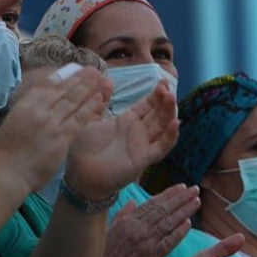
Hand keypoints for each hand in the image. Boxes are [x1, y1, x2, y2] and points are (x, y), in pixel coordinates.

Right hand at [0, 67, 107, 194]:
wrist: (8, 174)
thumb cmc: (5, 154)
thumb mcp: (11, 124)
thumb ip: (25, 112)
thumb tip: (36, 104)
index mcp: (23, 106)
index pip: (46, 85)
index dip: (61, 77)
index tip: (72, 71)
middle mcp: (38, 111)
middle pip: (62, 90)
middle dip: (78, 79)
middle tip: (91, 70)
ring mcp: (50, 124)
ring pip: (73, 101)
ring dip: (87, 88)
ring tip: (98, 79)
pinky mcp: (61, 138)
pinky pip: (79, 119)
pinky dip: (90, 108)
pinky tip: (99, 100)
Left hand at [64, 80, 177, 200]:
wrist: (81, 175)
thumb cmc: (84, 149)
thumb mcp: (91, 120)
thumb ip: (100, 103)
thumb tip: (107, 81)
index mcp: (127, 121)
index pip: (147, 105)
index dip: (156, 95)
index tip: (163, 83)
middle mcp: (138, 132)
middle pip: (158, 114)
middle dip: (164, 101)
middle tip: (168, 89)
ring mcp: (142, 145)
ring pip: (162, 127)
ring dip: (169, 113)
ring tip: (171, 98)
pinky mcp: (144, 159)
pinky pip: (161, 147)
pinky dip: (170, 136)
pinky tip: (175, 123)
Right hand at [96, 184, 200, 256]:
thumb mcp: (107, 230)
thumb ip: (121, 215)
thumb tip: (132, 201)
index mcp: (127, 221)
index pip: (152, 203)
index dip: (168, 194)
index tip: (180, 187)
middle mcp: (138, 228)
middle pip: (164, 209)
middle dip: (181, 198)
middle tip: (194, 189)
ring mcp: (146, 242)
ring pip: (169, 222)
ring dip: (184, 210)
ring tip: (196, 201)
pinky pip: (169, 241)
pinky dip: (180, 231)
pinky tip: (189, 223)